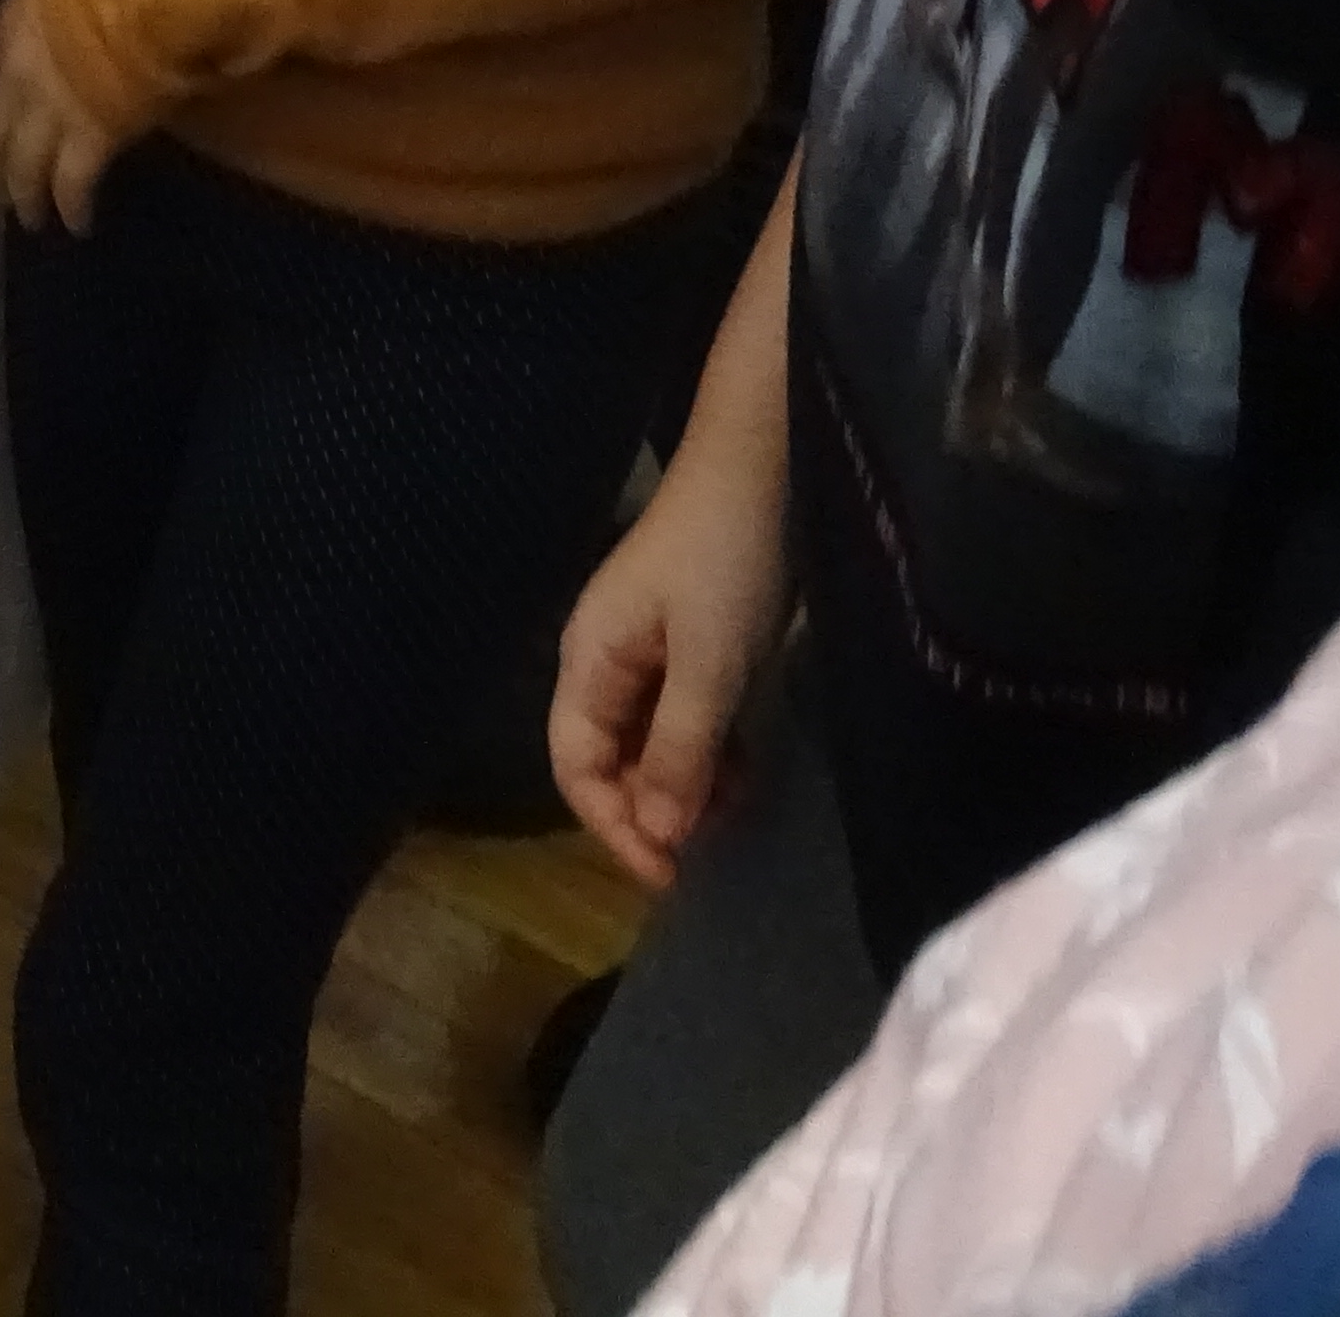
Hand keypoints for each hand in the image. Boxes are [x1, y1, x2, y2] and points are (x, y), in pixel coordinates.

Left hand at [0, 0, 119, 234]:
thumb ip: (47, 12)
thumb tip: (54, 24)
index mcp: (6, 35)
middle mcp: (15, 79)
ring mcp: (49, 112)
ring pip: (23, 168)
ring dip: (25, 197)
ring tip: (31, 219)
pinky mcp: (89, 138)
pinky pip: (72, 183)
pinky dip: (72, 207)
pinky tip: (78, 225)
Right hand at [548, 444, 793, 889]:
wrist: (763, 466)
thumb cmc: (726, 560)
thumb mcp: (710, 664)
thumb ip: (680, 749)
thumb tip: (660, 832)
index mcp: (589, 661)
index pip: (575, 766)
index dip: (613, 826)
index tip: (669, 872)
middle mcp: (606, 660)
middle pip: (608, 758)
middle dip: (651, 809)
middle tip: (710, 846)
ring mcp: (648, 648)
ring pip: (650, 741)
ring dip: (685, 783)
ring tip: (736, 809)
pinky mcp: (689, 639)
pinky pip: (683, 715)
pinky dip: (709, 750)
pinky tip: (745, 766)